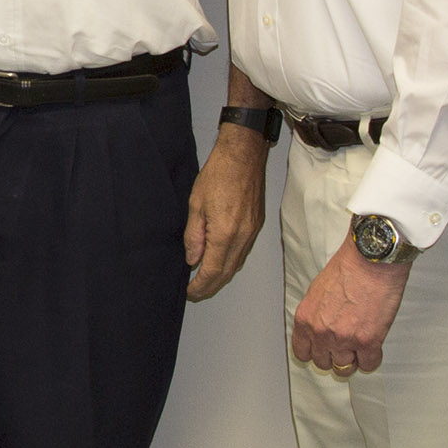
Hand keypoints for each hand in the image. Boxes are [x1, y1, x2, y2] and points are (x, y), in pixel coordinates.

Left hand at [181, 133, 269, 299]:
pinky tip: (220, 260)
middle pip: (227, 272)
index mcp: (225, 233)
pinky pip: (243, 251)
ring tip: (205, 280)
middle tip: (196, 292)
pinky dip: (231, 261)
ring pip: (237, 263)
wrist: (244, 156)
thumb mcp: (196, 204)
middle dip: (211, 286)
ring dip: (222, 275)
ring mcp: (253, 231)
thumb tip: (193, 259)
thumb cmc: (218, 174)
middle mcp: (243, 236)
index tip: (190, 292)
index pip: (213, 270)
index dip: (201, 285)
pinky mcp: (257, 225)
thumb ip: (194, 235)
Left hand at [289, 239, 409, 375]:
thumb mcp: (317, 291)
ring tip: (359, 350)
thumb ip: (316, 313)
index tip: (322, 351)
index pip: (302, 352)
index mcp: (306, 319)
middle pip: (323, 362)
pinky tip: (372, 350)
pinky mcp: (368, 341)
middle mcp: (322, 332)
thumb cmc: (349, 268)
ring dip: (352, 360)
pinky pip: (368, 364)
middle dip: (333, 357)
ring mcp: (344, 339)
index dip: (314, 353)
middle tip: (343, 349)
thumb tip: (321, 327)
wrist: (370, 260)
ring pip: (344, 368)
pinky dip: (371, 359)